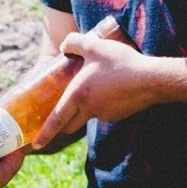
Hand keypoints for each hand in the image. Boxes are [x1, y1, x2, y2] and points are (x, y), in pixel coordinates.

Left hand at [32, 32, 156, 146]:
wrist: (151, 79)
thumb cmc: (120, 63)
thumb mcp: (94, 46)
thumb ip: (74, 43)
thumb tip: (63, 45)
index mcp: (78, 95)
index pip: (56, 120)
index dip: (44, 134)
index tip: (35, 144)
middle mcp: (89, 109)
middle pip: (69, 124)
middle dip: (61, 125)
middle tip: (56, 118)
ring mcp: (105, 114)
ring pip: (87, 116)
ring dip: (84, 109)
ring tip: (90, 88)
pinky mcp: (118, 115)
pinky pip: (103, 111)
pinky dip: (101, 104)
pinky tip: (110, 89)